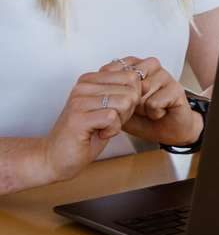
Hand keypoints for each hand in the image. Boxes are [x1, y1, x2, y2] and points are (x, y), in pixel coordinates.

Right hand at [37, 64, 144, 184]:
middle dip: (127, 111)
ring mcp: (79, 101)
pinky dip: (112, 130)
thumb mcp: (108, 108)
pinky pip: (113, 118)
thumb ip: (123, 92)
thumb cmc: (86, 134)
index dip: (132, 98)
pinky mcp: (78, 117)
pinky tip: (98, 134)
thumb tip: (146, 81)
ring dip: (119, 121)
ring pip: (124, 102)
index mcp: (90, 79)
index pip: (131, 76)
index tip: (114, 111)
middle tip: (108, 122)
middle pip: (131, 90)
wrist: (57, 158)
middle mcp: (83, 86)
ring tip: (101, 127)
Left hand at [116, 56, 203, 147]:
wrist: (166, 132)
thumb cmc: (141, 118)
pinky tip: (159, 112)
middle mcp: (149, 66)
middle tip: (137, 107)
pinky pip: (154, 103)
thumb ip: (107, 93)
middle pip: (127, 81)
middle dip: (128, 100)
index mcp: (133, 65)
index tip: (121, 101)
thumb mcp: (116, 106)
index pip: (111, 70)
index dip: (113, 92)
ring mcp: (164, 75)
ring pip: (141, 91)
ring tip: (148, 109)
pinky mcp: (176, 88)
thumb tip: (101, 87)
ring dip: (141, 108)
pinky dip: (153, 113)